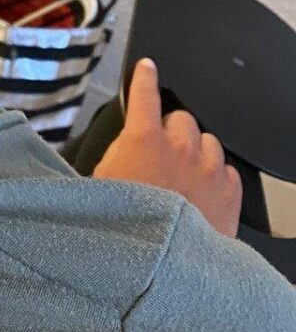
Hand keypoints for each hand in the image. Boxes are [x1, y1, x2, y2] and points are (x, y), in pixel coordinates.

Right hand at [93, 58, 241, 237]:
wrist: (163, 263)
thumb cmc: (127, 226)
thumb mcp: (101, 183)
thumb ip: (117, 155)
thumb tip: (124, 146)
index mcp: (142, 140)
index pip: (145, 93)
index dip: (144, 77)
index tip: (147, 68)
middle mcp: (179, 147)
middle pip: (182, 119)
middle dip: (172, 130)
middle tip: (162, 152)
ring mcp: (209, 169)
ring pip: (208, 141)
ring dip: (197, 152)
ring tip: (184, 176)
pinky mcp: (230, 192)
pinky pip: (228, 169)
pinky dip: (217, 176)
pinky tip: (203, 192)